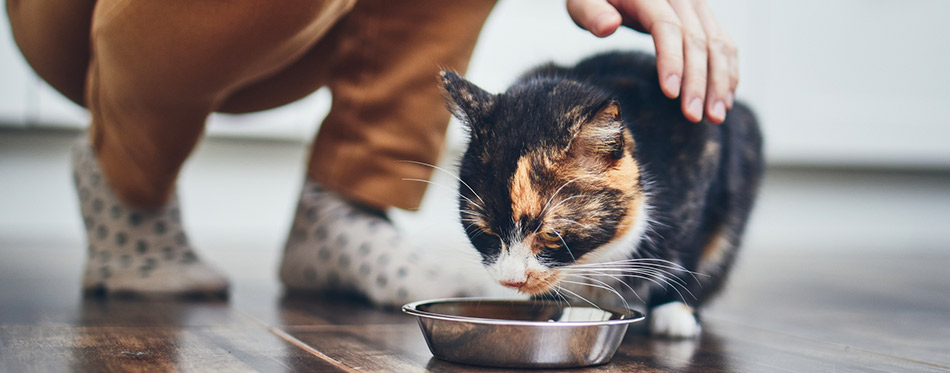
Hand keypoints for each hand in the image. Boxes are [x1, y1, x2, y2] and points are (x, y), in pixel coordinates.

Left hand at [567, 0, 737, 123]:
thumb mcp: (582, 1)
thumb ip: (592, 13)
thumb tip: (608, 26)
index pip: (667, 27)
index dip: (671, 60)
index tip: (671, 94)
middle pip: (697, 40)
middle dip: (698, 81)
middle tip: (693, 117)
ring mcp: (696, 6)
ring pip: (718, 44)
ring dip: (719, 82)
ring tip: (715, 117)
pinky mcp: (704, 17)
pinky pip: (724, 43)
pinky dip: (727, 72)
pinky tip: (724, 100)